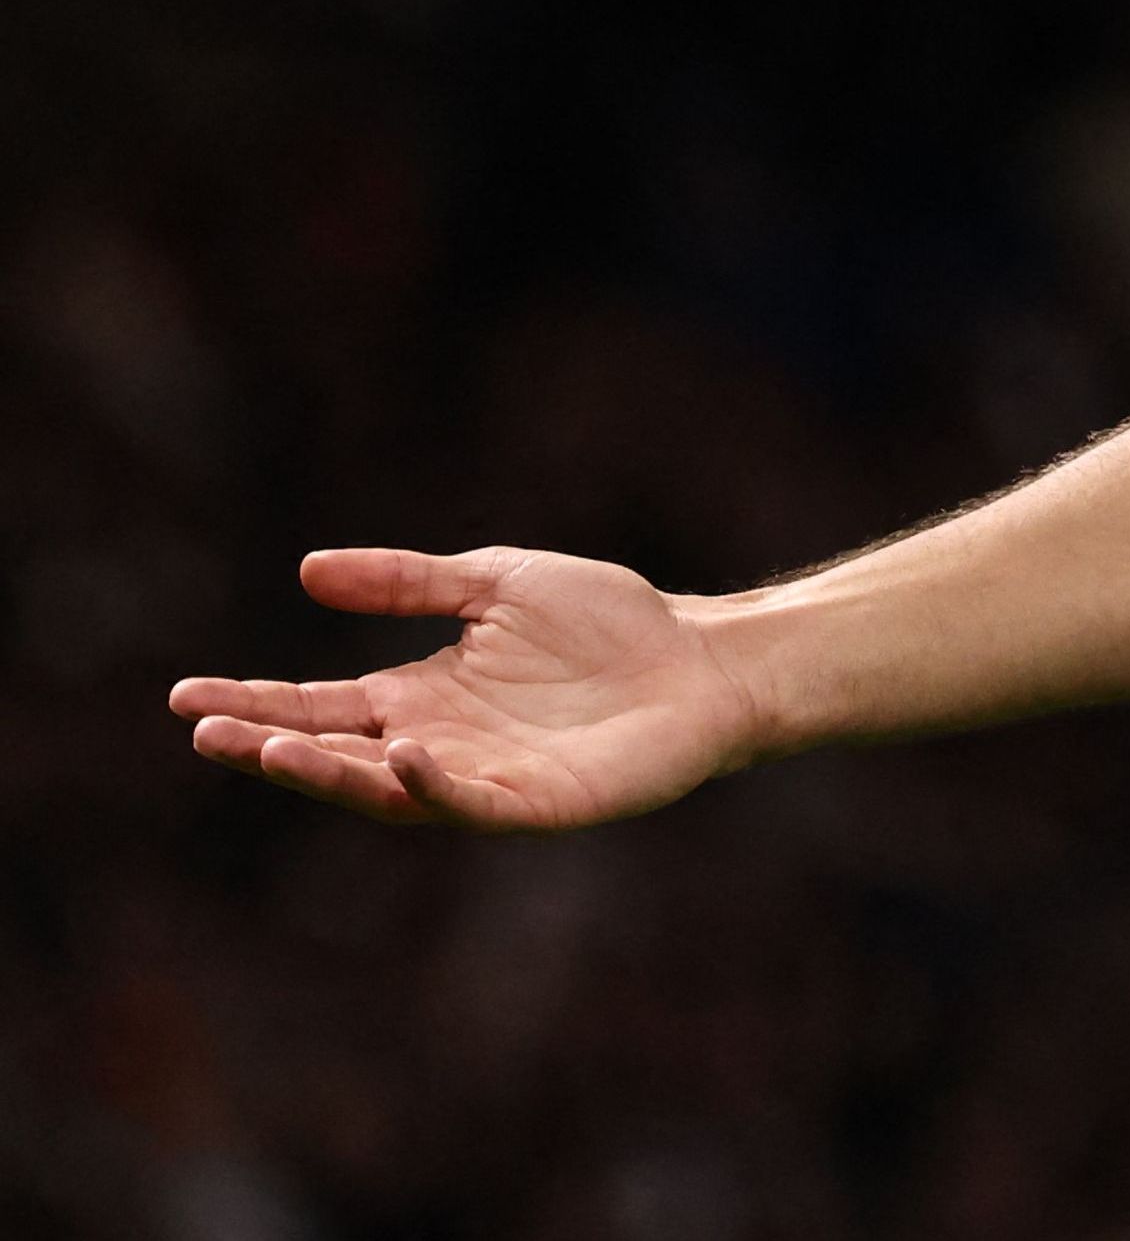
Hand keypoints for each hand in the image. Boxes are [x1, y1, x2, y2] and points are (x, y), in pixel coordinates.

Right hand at [170, 547, 769, 829]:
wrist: (703, 658)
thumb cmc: (608, 623)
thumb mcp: (496, 583)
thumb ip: (409, 581)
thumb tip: (307, 569)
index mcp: (420, 695)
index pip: (318, 706)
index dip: (254, 702)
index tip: (183, 696)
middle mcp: (439, 743)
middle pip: (335, 753)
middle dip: (268, 745)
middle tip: (205, 732)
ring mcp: (483, 778)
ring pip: (387, 788)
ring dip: (330, 774)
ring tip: (271, 750)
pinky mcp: (537, 802)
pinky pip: (471, 802)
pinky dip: (436, 784)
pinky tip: (409, 753)